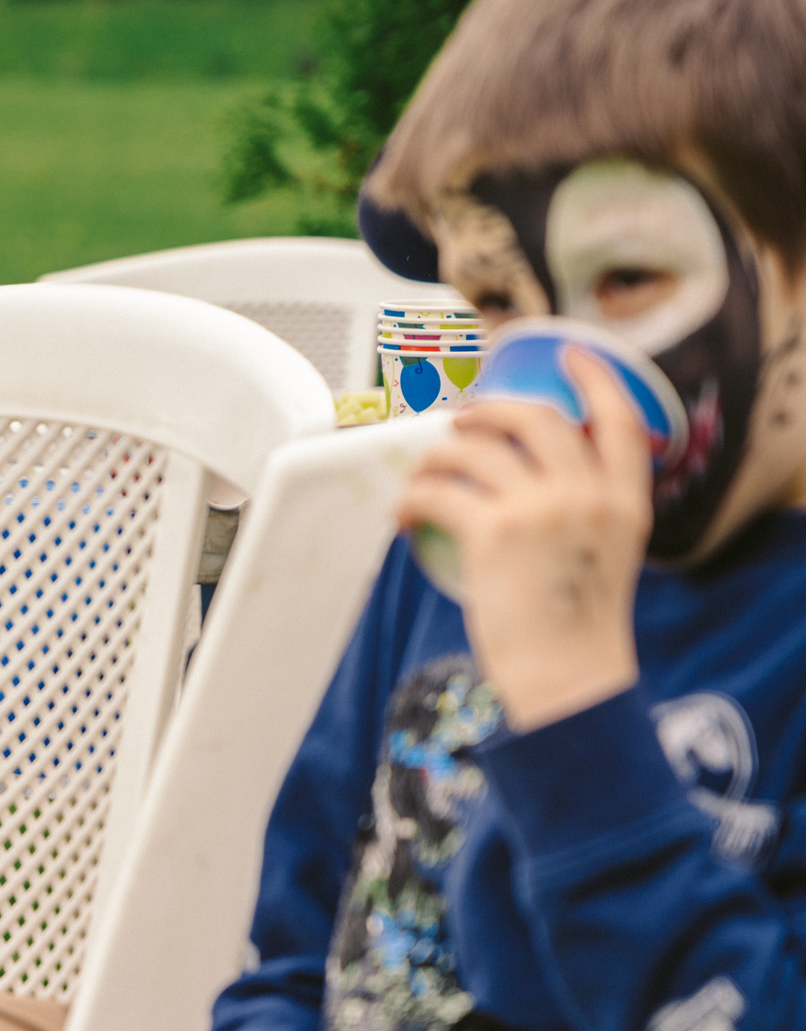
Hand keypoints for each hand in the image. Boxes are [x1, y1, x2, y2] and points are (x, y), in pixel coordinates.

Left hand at [397, 349, 648, 730]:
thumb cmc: (577, 628)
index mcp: (626, 502)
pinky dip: (411, 499)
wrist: (567, 676)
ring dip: (437, 457)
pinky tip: (404, 516)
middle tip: (461, 420)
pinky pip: (436, 493)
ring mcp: (542, 508)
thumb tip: (537, 484)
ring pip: (474, 450)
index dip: (595, 379)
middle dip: (489, 409)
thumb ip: (588, 513)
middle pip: (535, 419)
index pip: (620, 421)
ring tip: (424, 476)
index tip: (571, 354)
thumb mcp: (607, 557)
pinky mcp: (494, 531)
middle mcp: (588, 495)